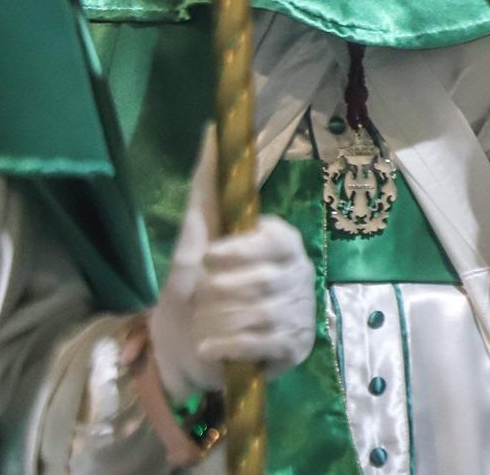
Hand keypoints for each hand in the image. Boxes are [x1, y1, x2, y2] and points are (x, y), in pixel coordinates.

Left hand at [150, 216, 316, 398]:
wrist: (188, 347)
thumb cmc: (197, 288)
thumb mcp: (195, 243)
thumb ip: (204, 198)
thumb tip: (209, 141)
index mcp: (283, 243)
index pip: (276, 241)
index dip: (241, 250)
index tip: (207, 257)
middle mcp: (299, 273)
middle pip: (265, 282)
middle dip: (222, 293)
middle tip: (199, 297)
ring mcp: (300, 311)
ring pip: (263, 315)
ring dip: (222, 321)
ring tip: (201, 325)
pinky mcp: (295, 345)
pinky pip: (264, 345)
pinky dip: (230, 346)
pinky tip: (210, 347)